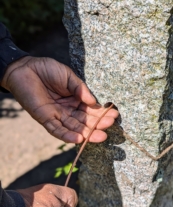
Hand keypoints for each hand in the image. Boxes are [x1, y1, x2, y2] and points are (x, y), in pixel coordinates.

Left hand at [1, 56, 117, 142]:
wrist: (26, 67)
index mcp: (74, 100)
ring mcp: (56, 115)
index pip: (90, 110)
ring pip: (74, 128)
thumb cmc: (47, 69)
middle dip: (98, 124)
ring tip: (101, 136)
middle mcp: (67, 110)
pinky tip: (79, 139)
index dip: (101, 113)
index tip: (114, 114)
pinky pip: (56, 129)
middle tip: (110, 125)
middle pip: (84, 121)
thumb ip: (81, 90)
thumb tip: (95, 103)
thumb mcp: (69, 77)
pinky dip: (67, 136)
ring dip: (87, 133)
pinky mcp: (45, 118)